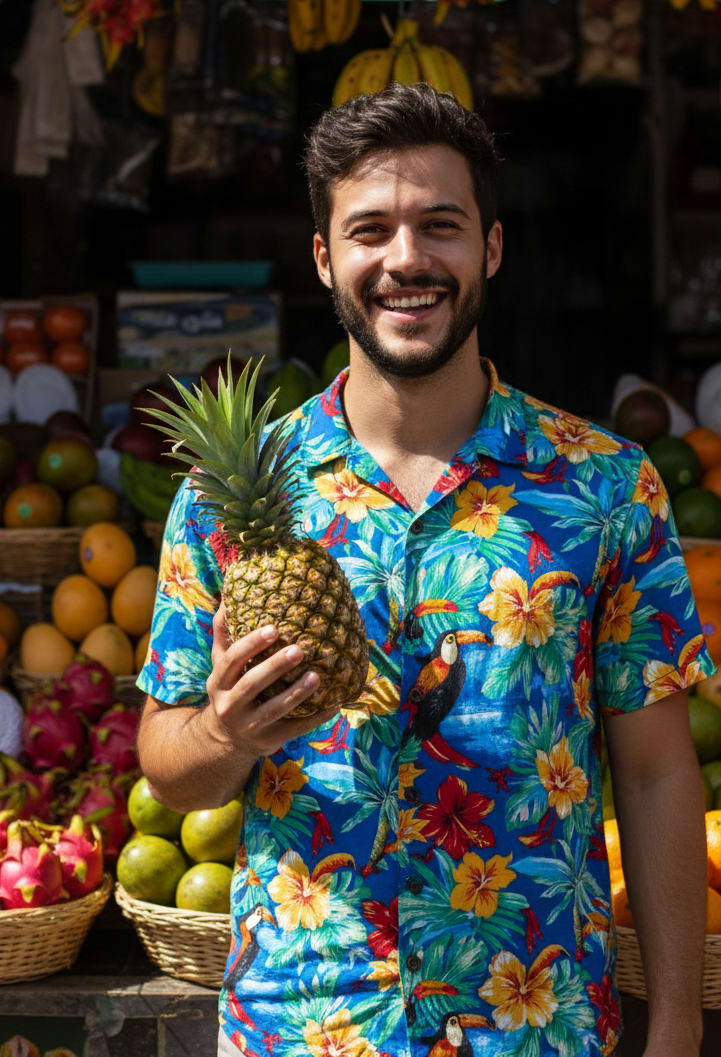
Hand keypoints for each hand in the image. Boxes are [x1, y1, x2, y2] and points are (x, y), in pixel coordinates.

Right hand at [203, 603, 337, 757]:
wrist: (225, 739)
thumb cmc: (230, 689)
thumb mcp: (221, 665)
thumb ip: (224, 634)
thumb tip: (229, 597)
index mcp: (218, 682)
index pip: (232, 660)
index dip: (251, 644)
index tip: (274, 628)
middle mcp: (229, 706)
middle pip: (252, 684)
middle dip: (275, 667)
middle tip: (299, 649)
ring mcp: (249, 726)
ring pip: (274, 710)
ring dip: (296, 693)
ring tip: (316, 676)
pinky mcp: (268, 741)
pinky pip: (295, 729)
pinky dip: (315, 717)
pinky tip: (334, 703)